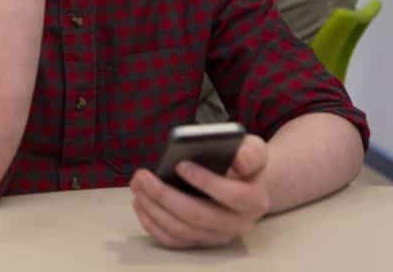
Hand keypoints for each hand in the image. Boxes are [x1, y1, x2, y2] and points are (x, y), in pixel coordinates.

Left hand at [129, 134, 271, 247]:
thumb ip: (249, 152)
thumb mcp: (253, 150)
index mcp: (254, 200)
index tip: (180, 164)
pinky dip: (153, 224)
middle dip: (165, 196)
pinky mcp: (201, 242)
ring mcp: (218, 236)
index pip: (232, 196)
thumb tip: (238, 160)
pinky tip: (140, 203)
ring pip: (182, 230)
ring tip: (137, 186)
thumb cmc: (243, 163)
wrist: (246, 185)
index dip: (206, 181)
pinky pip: (174, 240)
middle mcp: (238, 224)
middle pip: (198, 216)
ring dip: (154, 209)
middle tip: (142, 176)